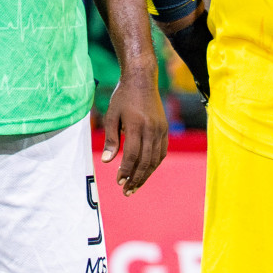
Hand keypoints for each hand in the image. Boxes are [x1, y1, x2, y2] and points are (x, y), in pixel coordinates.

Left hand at [101, 68, 168, 195]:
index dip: (126, 171)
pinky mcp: (165, 130)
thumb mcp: (111, 115)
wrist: (142, 81)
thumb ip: (110, 139)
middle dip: (136, 178)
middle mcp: (152, 130)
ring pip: (155, 159)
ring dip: (146, 175)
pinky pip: (161, 152)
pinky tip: (145, 171)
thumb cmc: (122, 97)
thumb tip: (107, 161)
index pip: (132, 155)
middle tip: (127, 191)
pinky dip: (154, 164)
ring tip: (135, 186)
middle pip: (145, 161)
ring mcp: (161, 130)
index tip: (119, 181)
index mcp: (137, 126)